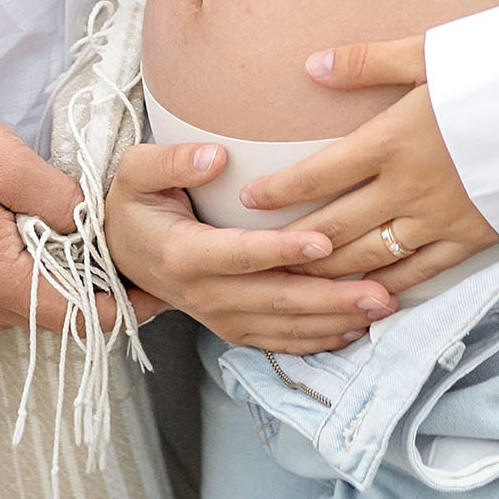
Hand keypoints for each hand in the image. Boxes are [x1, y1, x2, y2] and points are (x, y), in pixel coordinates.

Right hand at [0, 86, 117, 331]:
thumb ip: (63, 203)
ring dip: (52, 278)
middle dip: (89, 291)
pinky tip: (33, 235)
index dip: (120, 307)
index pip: (72, 317)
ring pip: (17, 301)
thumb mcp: (12, 166)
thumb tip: (96, 228)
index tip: (154, 290)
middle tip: (126, 256)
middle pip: (45, 314)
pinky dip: (20, 270)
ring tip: (86, 242)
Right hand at [106, 141, 395, 351]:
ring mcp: (218, 317)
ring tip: (381, 308)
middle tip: (379, 290)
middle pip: (274, 300)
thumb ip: (171, 162)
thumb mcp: (136, 172)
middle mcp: (203, 294)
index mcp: (183, 255)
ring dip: (334, 321)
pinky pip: (278, 342)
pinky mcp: (231, 328)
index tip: (323, 242)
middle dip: (329, 297)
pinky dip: (317, 341)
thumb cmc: (133, 204)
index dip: (281, 251)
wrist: (117, 252)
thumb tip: (214, 155)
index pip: (240, 254)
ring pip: (283, 327)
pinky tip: (354, 331)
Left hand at [240, 38, 498, 296]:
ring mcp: (440, 218)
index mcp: (393, 139)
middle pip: (336, 226)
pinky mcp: (473, 238)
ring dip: (331, 272)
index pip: (319, 173)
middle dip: (294, 244)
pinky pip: (419, 273)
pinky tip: (365, 296)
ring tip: (300, 281)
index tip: (249, 200)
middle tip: (259, 255)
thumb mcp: (430, 55)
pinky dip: (385, 287)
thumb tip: (313, 65)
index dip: (280, 191)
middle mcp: (409, 186)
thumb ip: (369, 62)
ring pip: (371, 257)